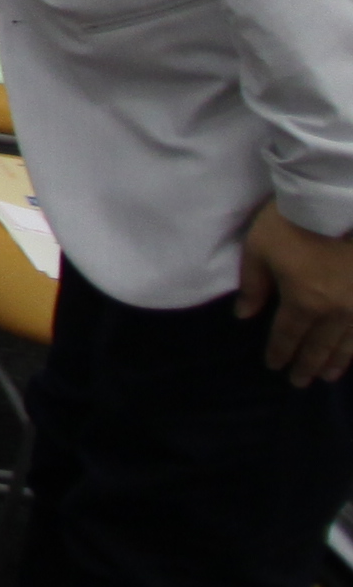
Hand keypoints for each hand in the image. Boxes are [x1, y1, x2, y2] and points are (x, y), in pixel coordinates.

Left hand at [240, 206, 352, 383]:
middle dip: (307, 365)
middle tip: (299, 382)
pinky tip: (352, 354)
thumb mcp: (258, 250)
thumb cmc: (292, 223)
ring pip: (346, 343)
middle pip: (318, 345)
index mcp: (303, 302)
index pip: (287, 335)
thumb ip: (252, 286)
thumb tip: (244, 316)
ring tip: (326, 376)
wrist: (337, 204)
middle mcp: (335, 311)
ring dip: (334, 362)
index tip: (274, 366)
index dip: (280, 352)